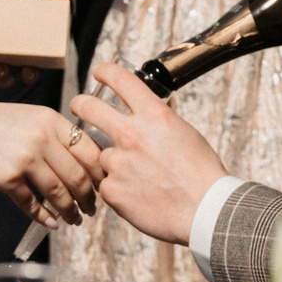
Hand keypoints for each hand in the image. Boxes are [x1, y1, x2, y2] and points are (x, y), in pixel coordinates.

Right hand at [0, 101, 103, 225]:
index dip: (101, 173)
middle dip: (90, 198)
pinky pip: (33, 204)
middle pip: (79, 176)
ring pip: (60, 193)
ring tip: (75, 219)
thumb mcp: (31, 118)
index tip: (104, 186)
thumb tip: (87, 165)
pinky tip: (52, 222)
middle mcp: (41, 137)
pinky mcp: (7, 177)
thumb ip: (57, 135)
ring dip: (71, 212)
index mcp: (51, 120)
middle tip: (93, 208)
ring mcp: (24, 158)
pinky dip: (45, 217)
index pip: (90, 150)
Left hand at [70, 62, 228, 246]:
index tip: (99, 72)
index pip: (121, 80)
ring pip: (102, 156)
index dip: (106, 72)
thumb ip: (158, 122)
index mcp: (154, 115)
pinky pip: (107, 185)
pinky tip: (139, 197)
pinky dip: (119, 190)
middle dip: (80, 103)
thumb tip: (147, 115)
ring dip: (114, 164)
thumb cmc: (201, 174)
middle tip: (78, 105)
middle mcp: (132, 134)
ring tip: (140, 179)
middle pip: (89, 107)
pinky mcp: (111, 189)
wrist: (204, 210)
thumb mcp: (184, 133)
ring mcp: (118, 162)